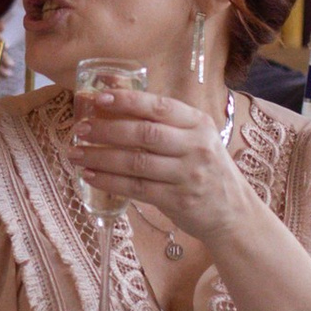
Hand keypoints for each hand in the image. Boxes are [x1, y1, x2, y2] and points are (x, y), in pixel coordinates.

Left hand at [68, 85, 249, 247]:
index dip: (127, 101)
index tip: (98, 98)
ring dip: (101, 157)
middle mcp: (195, 147)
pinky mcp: (178, 200)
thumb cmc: (206, 169)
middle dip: (107, 130)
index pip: (159, 106)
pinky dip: (109, 181)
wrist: (234, 212)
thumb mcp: (195, 139)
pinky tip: (90, 176)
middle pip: (144, 134)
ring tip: (76, 153)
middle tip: (80, 129)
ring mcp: (188, 175)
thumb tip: (114, 101)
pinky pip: (136, 188)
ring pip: (136, 163)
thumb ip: (163, 122)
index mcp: (198, 123)